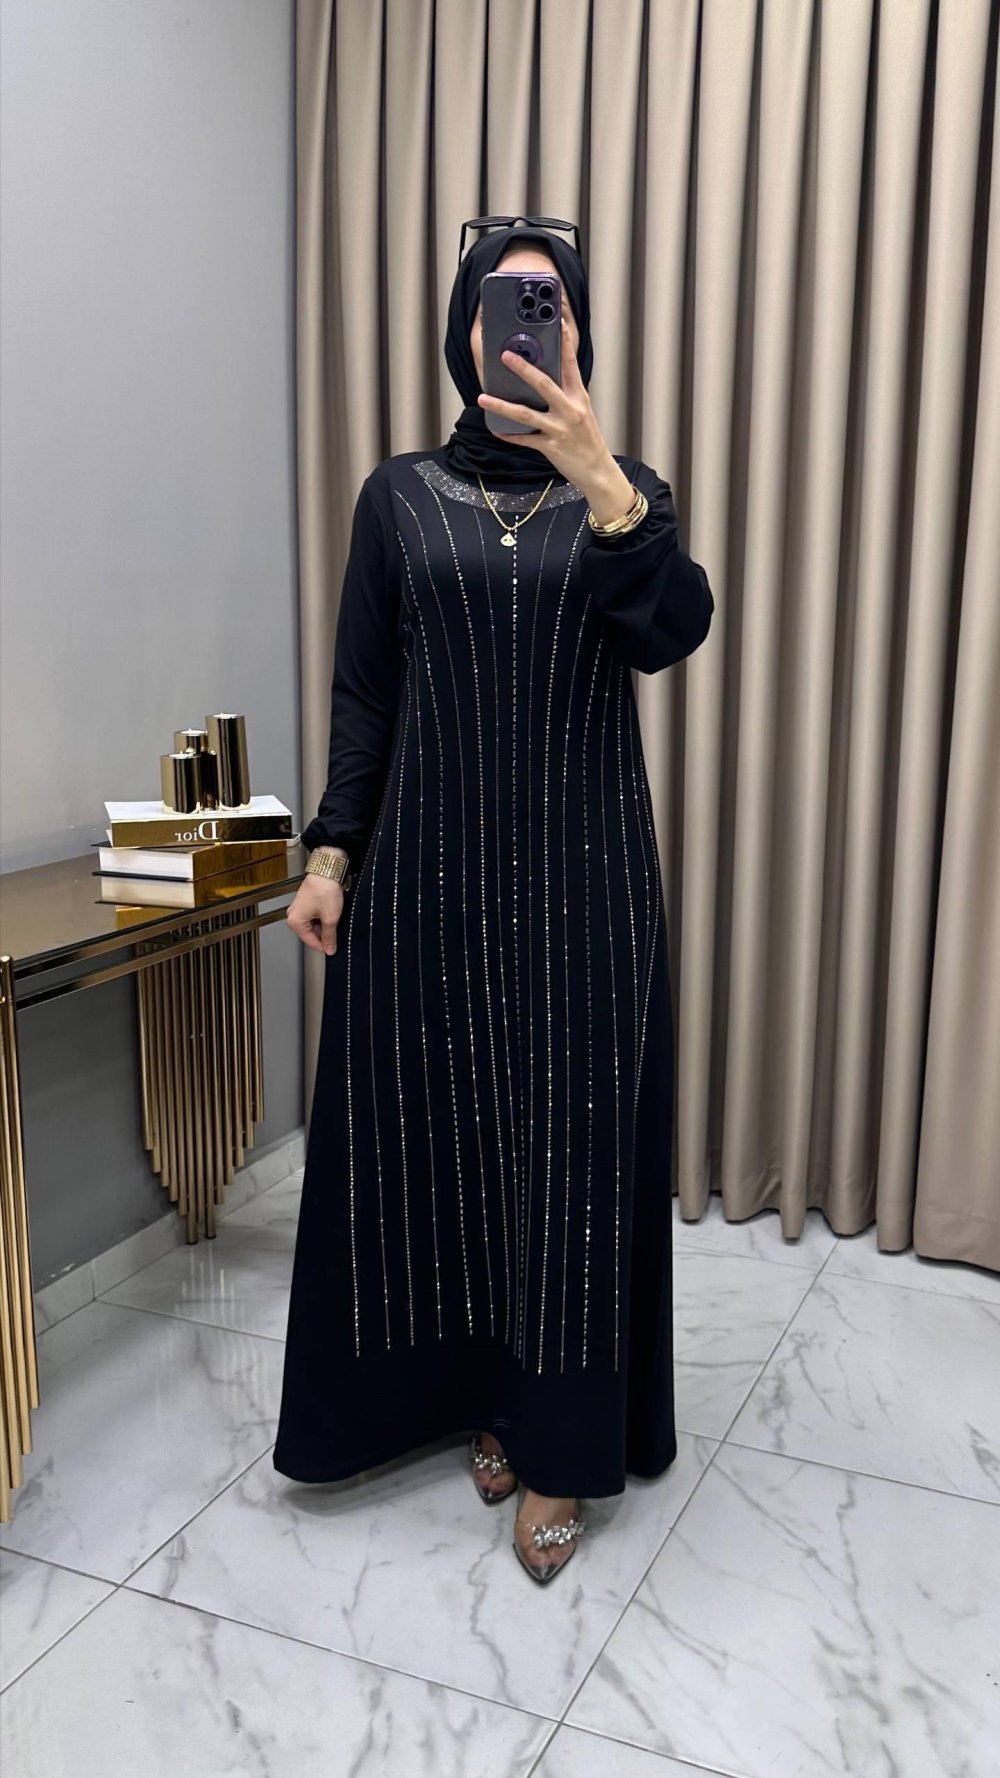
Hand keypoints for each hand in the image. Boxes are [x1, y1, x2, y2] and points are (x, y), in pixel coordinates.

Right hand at [286, 875, 343, 955]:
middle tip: (337, 931)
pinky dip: (323, 917)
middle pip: (311, 934)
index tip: (333, 949)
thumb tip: (329, 948)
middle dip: (325, 934)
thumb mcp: (330, 918)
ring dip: (325, 925)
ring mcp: (299, 909)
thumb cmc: (325, 889)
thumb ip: (330, 936)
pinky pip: (314, 916)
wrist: (327, 871)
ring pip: (314, 925)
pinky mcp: (306, 903)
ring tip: (334, 917)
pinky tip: (331, 912)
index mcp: (295, 921)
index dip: (324, 947)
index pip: (310, 942)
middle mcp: (294, 915)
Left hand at [476, 315, 632, 519]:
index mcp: (579, 397)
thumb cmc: (587, 439)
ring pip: (526, 414)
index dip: (565, 343)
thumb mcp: (582, 412)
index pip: (571, 365)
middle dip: (523, 369)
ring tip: (483, 397)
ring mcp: (560, 429)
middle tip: (506, 355)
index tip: (558, 324)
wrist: (597, 470)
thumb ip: (565, 395)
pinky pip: (525, 439)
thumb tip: (541, 379)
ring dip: (502, 405)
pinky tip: (496, 429)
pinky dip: (509, 434)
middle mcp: (570, 410)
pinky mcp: (551, 448)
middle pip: (544, 384)